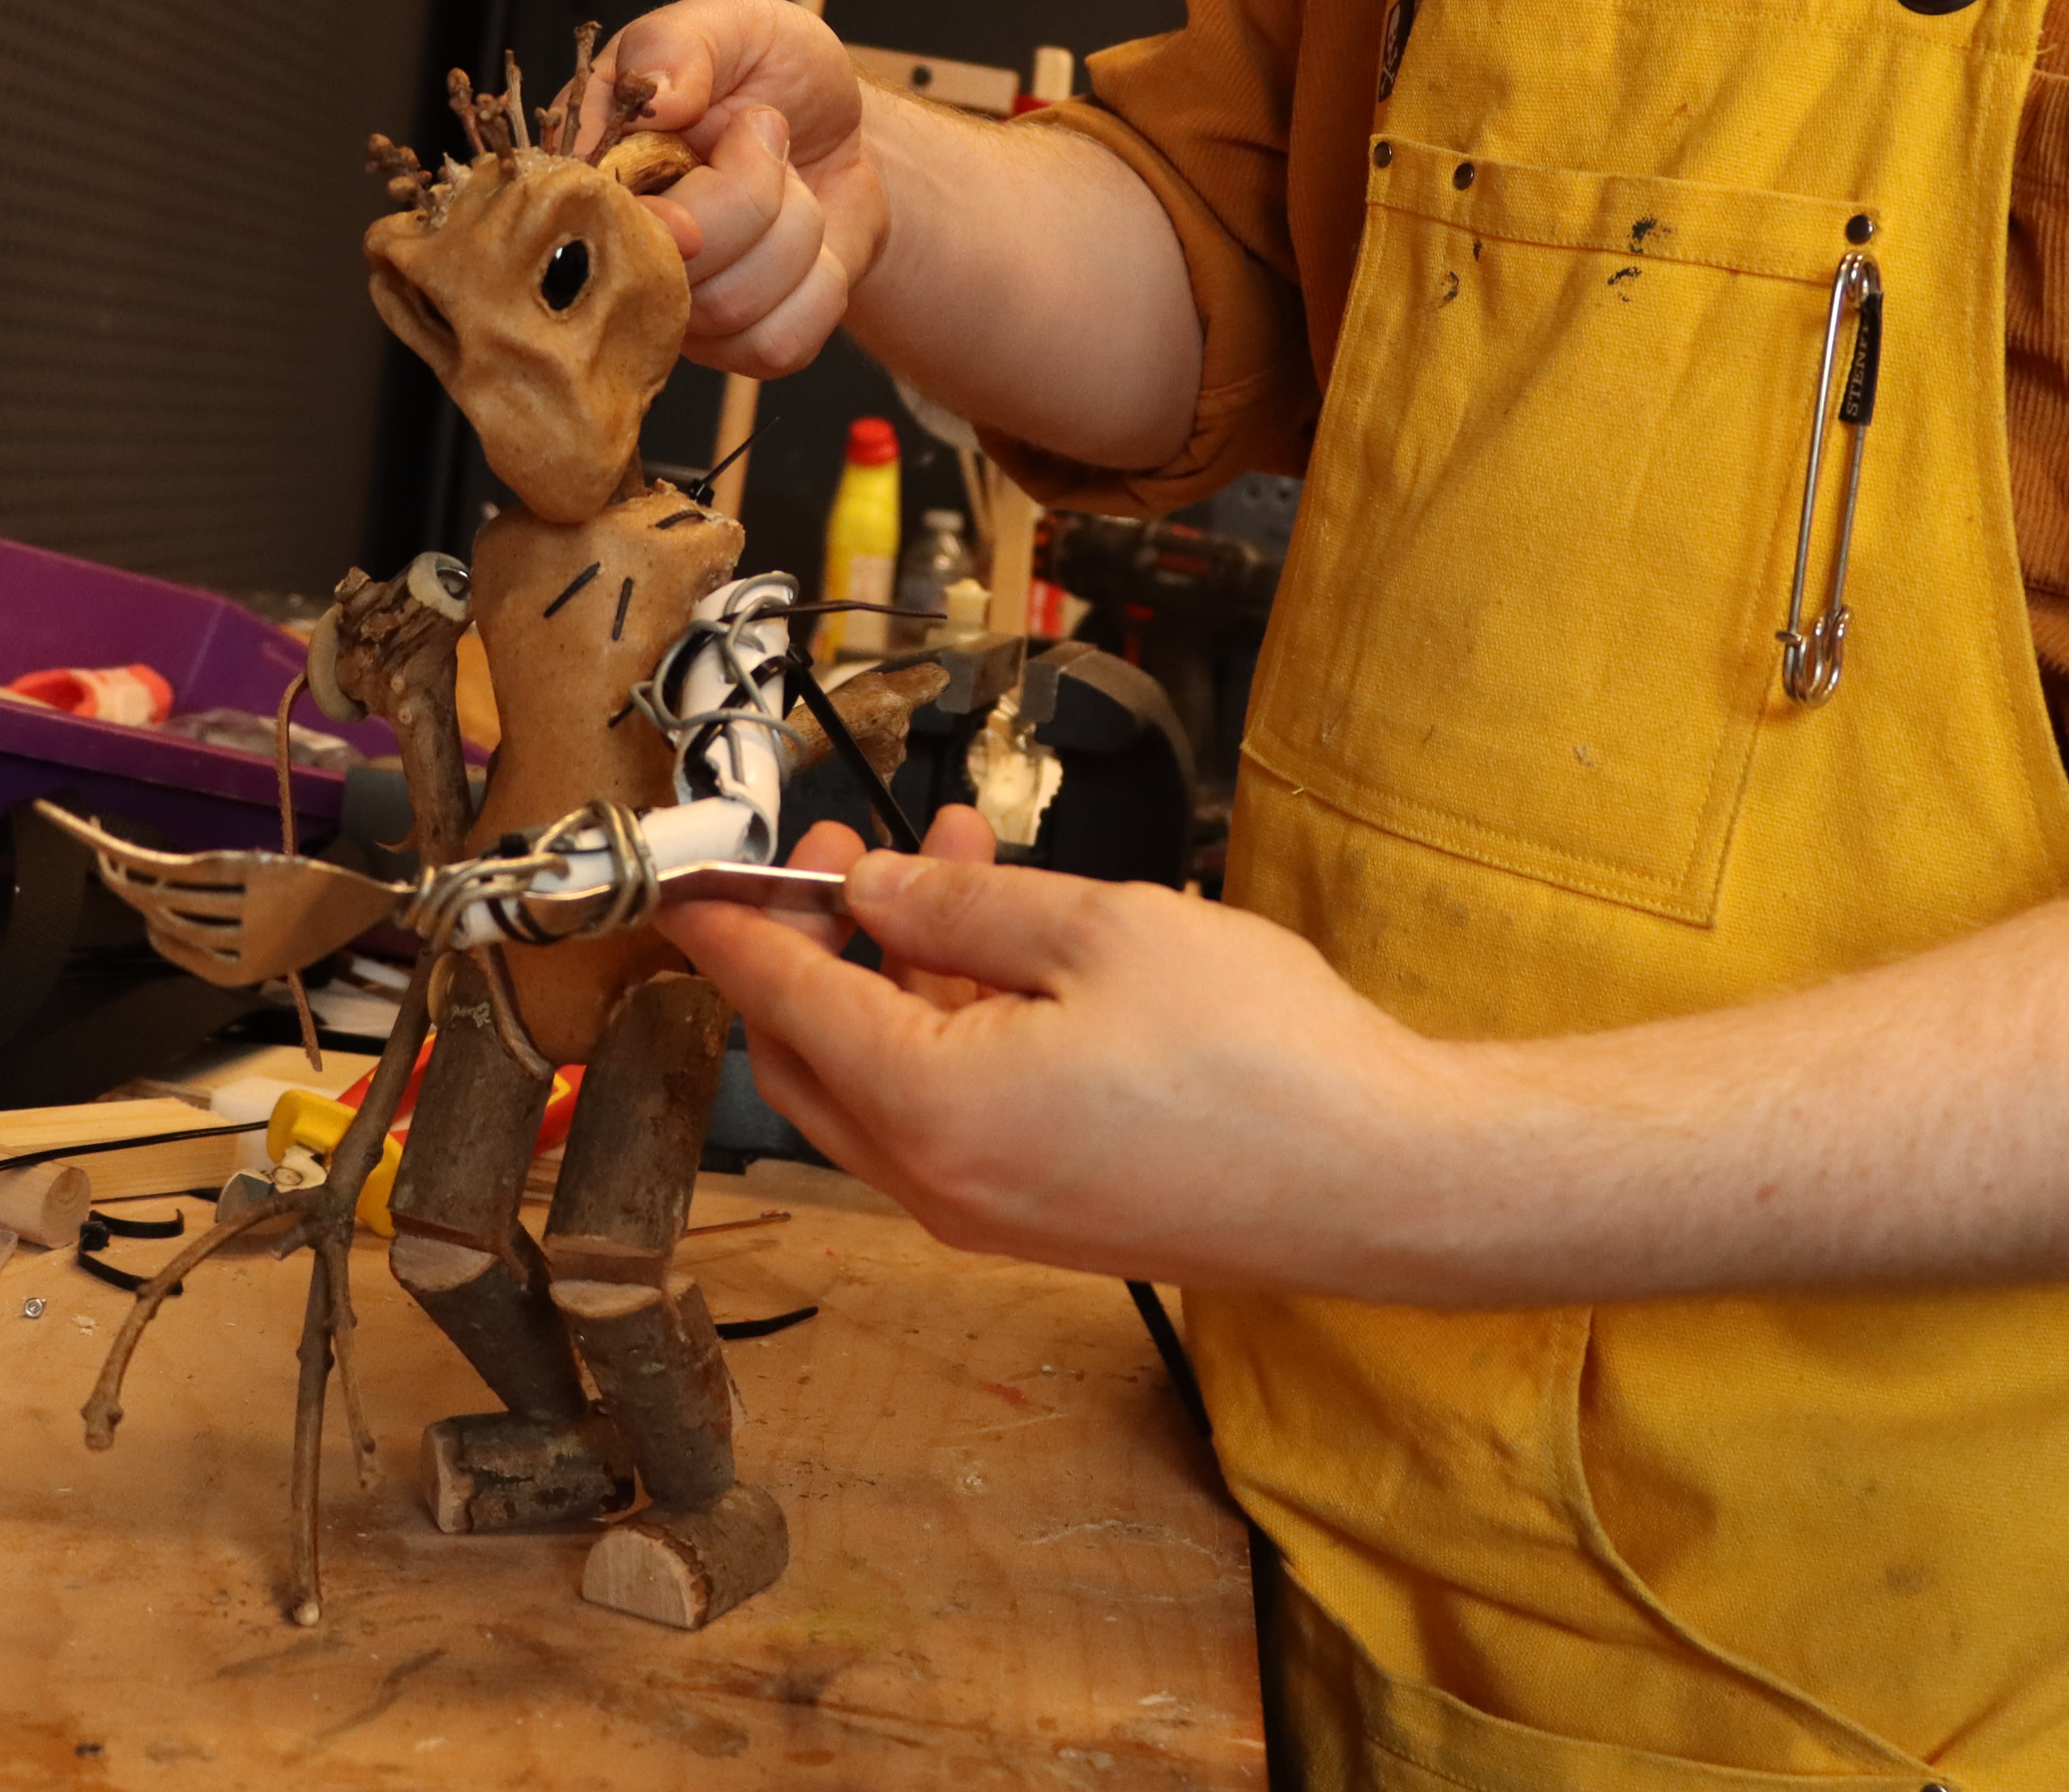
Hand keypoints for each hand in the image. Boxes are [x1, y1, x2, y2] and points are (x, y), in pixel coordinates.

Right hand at [601, 0, 886, 377]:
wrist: (843, 127)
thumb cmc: (774, 73)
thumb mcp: (733, 23)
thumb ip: (680, 41)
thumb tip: (654, 94)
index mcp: (592, 167)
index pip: (588, 220)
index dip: (653, 207)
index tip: (698, 147)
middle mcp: (620, 249)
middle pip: (672, 273)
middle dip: (752, 195)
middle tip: (765, 133)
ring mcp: (674, 307)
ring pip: (730, 311)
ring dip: (793, 235)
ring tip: (788, 182)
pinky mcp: (733, 343)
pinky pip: (776, 345)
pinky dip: (818, 287)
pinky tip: (809, 244)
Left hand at [658, 805, 1465, 1294]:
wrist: (1380, 1181)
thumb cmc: (1262, 1058)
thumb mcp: (1100, 932)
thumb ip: (959, 912)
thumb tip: (870, 895)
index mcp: (932, 1112)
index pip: (783, 1003)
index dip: (730, 928)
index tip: (688, 878)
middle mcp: (939, 1184)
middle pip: (812, 1058)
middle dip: (814, 943)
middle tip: (845, 850)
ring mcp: (989, 1213)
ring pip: (884, 1083)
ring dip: (898, 973)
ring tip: (949, 859)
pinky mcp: (1040, 1218)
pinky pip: (947, 1117)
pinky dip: (949, 1028)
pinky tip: (1006, 946)